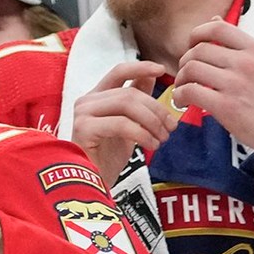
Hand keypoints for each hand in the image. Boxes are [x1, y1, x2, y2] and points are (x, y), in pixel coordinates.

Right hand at [69, 59, 175, 183]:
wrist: (89, 186)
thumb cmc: (106, 159)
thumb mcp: (127, 127)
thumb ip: (136, 103)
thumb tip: (150, 77)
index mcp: (97, 97)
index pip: (119, 71)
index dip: (141, 67)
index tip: (162, 70)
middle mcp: (86, 101)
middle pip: (130, 93)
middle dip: (157, 109)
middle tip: (171, 128)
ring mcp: (82, 114)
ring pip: (127, 104)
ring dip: (152, 121)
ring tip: (162, 139)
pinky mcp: (83, 129)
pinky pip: (121, 124)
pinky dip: (142, 134)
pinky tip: (150, 146)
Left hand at [173, 20, 253, 207]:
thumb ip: (239, 45)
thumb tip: (213, 20)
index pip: (217, 28)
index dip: (196, 34)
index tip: (191, 48)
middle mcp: (246, 63)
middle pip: (198, 50)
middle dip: (185, 62)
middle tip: (186, 77)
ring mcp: (236, 84)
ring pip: (190, 69)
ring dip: (180, 80)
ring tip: (184, 90)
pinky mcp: (225, 106)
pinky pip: (189, 91)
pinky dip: (179, 96)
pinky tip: (184, 103)